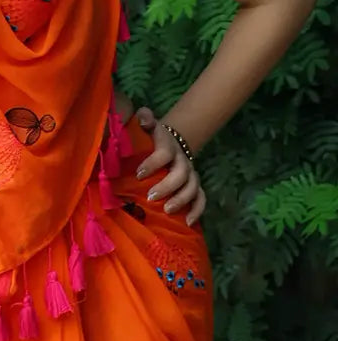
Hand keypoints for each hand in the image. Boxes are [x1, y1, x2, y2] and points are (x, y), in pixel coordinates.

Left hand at [134, 107, 205, 225]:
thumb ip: (144, 119)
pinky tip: (189, 223)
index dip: (153, 163)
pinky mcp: (194, 186)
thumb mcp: (147, 126)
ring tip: (167, 210)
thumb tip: (143, 117)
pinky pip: (201, 199)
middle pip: (181, 174)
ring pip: (192, 188)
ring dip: (181, 200)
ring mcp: (190, 175)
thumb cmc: (152, 139)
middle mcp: (182, 161)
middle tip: (151, 196)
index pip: (164, 153)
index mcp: (168, 146)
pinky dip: (197, 211)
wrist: (171, 142)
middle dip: (167, 186)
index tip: (138, 174)